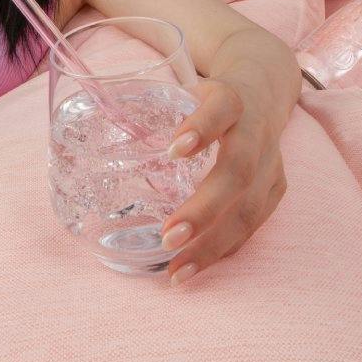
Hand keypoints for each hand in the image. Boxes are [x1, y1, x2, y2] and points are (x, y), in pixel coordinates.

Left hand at [158, 76, 287, 284]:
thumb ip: (148, 110)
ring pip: (251, 208)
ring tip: (177, 271)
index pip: (222, 108)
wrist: (263, 89)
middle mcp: (257, 130)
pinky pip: (253, 225)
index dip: (201, 128)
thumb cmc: (207, 98)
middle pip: (238, 170)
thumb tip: (84, 139)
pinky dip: (224, 249)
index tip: (172, 152)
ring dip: (213, 244)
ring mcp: (272, 162)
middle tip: (169, 236)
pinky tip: (196, 266)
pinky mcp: (277, 187)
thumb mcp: (184, 90)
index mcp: (231, 98)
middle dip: (204, 208)